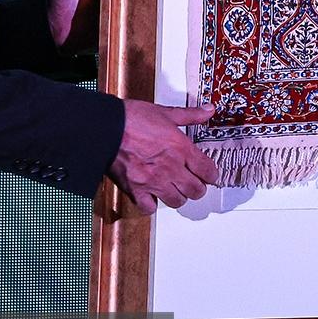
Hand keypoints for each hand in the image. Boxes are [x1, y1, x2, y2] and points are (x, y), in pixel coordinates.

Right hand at [108, 99, 218, 213]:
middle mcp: (171, 168)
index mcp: (181, 149)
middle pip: (196, 190)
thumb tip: (208, 110)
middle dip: (198, 188)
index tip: (210, 175)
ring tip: (175, 190)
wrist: (105, 128)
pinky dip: (151, 204)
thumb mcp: (166, 113)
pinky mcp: (135, 190)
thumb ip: (190, 115)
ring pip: (177, 201)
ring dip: (178, 196)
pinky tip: (152, 196)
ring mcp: (154, 181)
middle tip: (194, 184)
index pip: (208, 171)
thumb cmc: (132, 119)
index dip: (212, 175)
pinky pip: (149, 208)